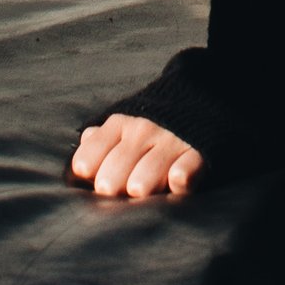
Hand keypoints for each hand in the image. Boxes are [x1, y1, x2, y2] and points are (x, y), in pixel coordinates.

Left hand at [72, 114, 204, 201]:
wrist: (203, 93)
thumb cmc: (155, 121)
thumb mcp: (125, 122)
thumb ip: (101, 140)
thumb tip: (81, 157)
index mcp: (119, 125)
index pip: (87, 161)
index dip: (90, 175)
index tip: (98, 179)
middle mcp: (141, 132)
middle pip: (111, 179)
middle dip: (113, 190)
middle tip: (121, 191)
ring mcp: (170, 142)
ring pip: (142, 180)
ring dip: (140, 187)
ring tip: (141, 190)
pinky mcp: (199, 151)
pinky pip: (184, 172)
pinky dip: (179, 179)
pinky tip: (175, 181)